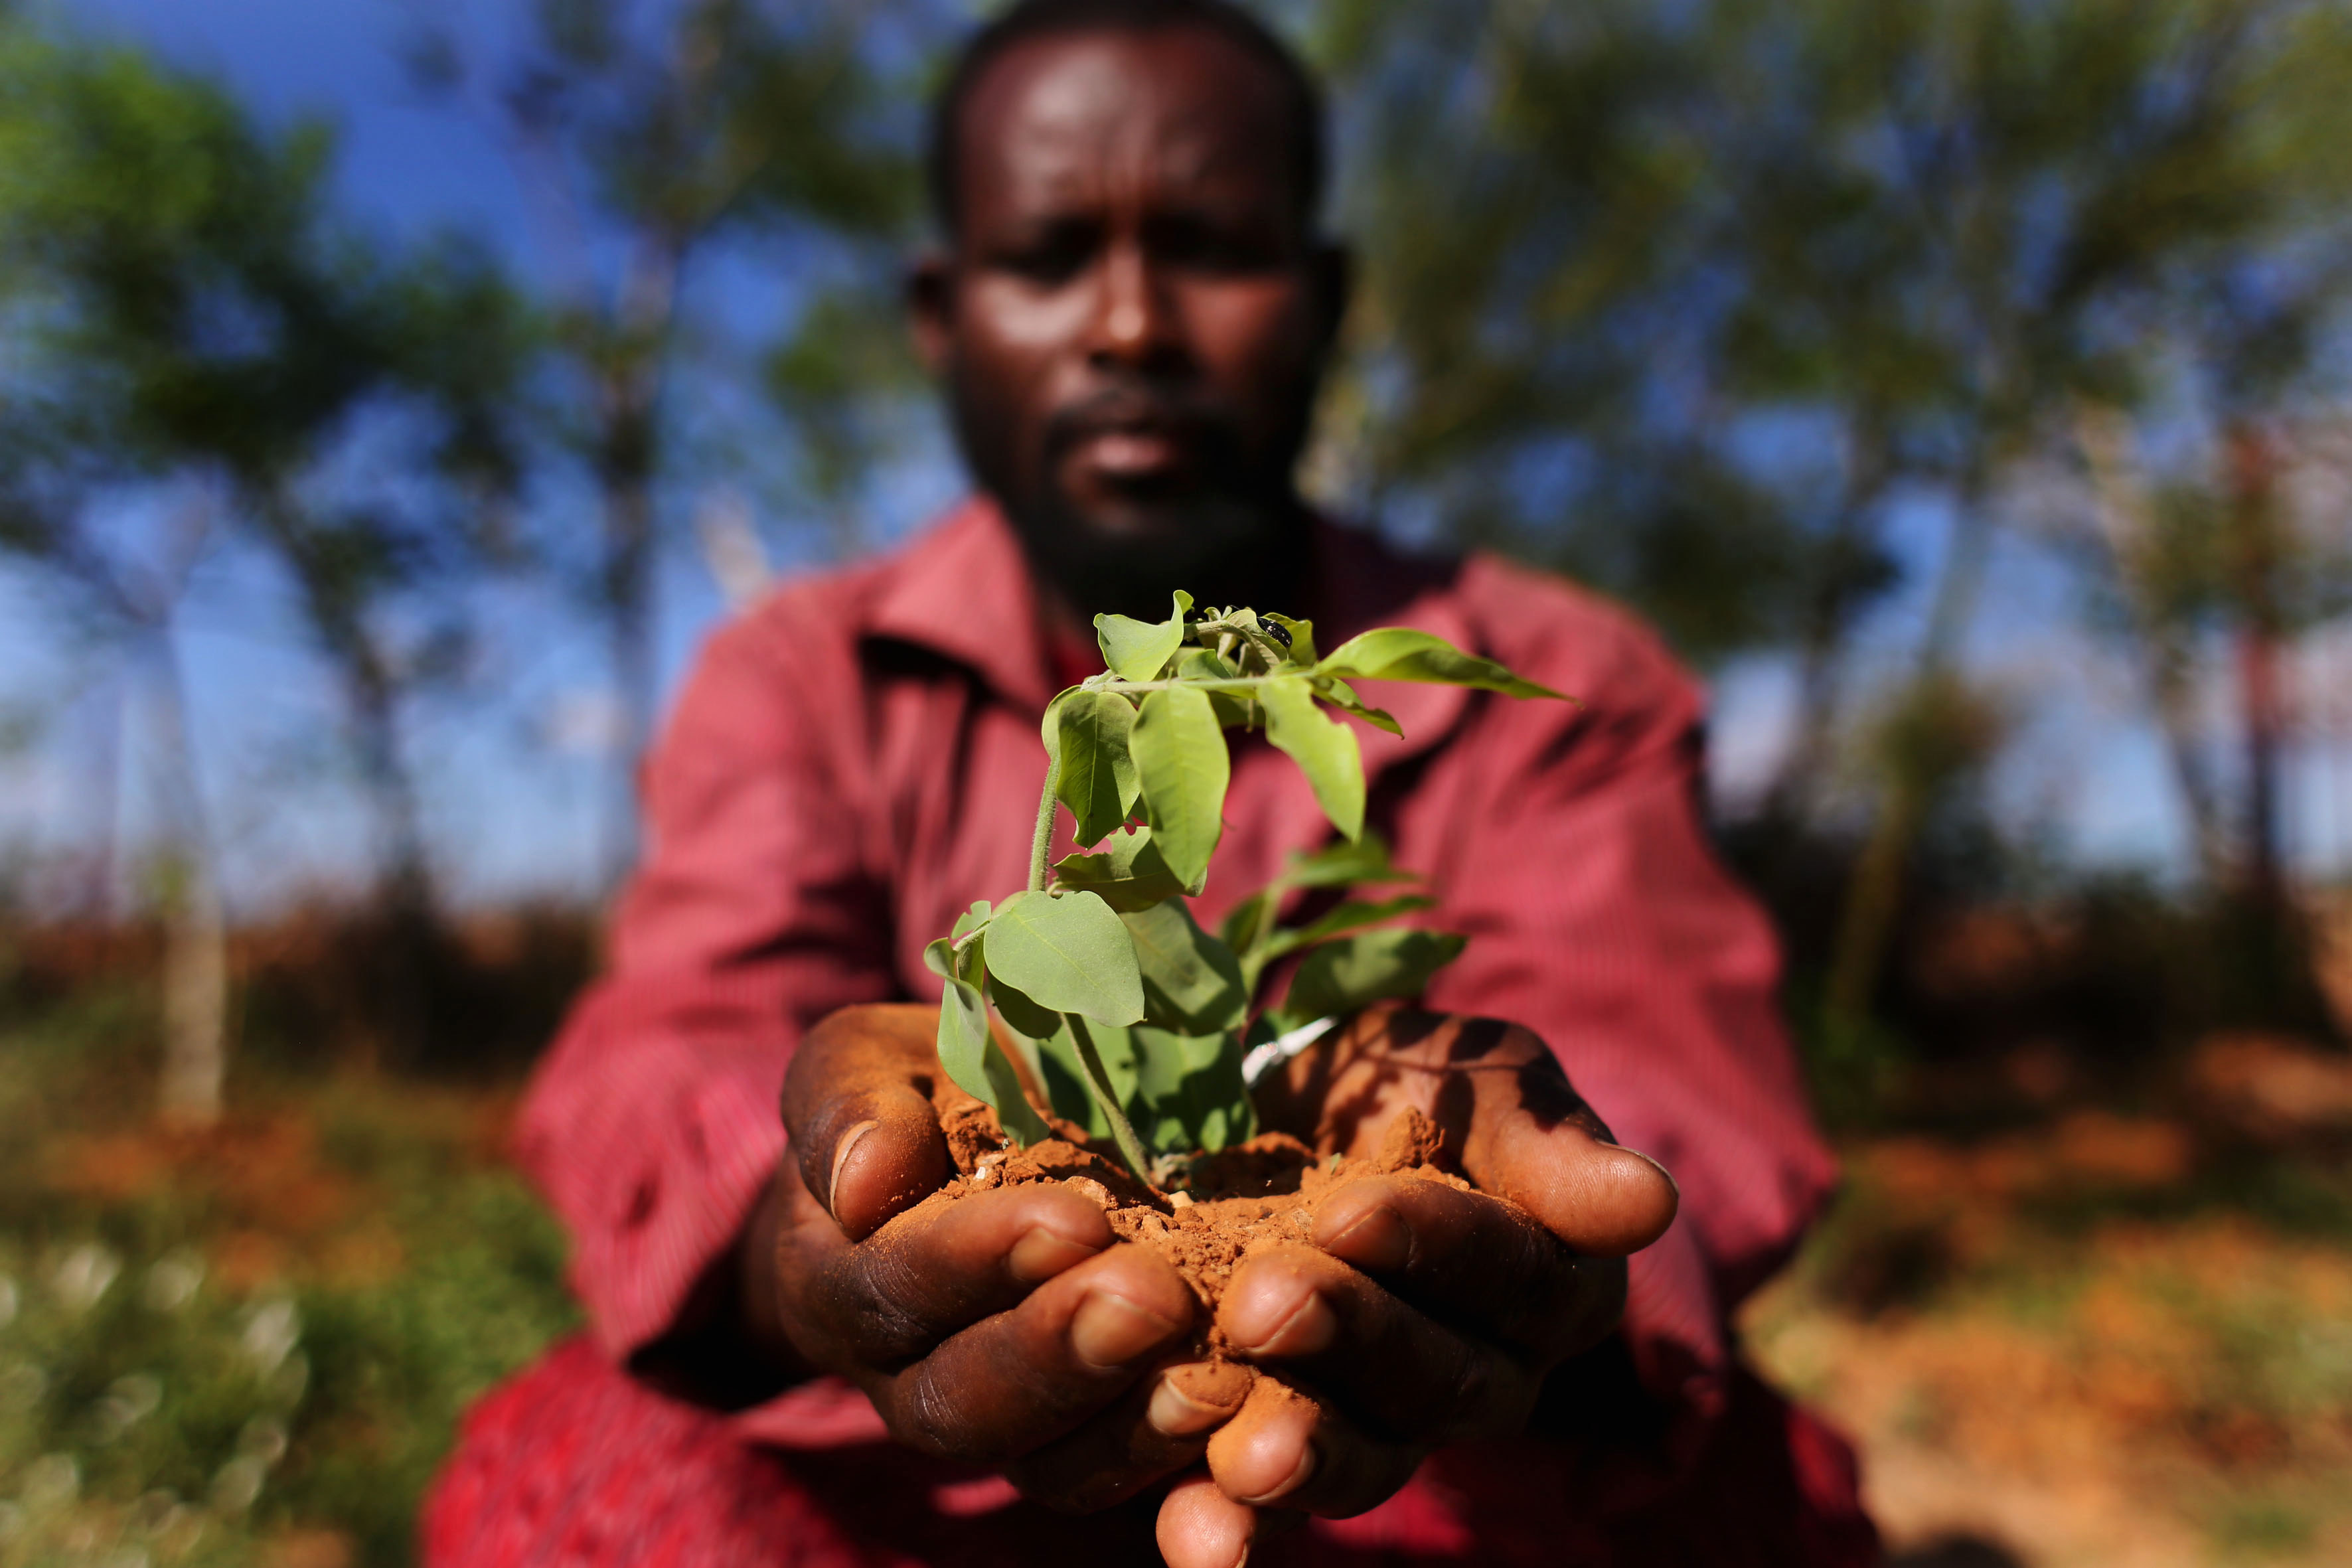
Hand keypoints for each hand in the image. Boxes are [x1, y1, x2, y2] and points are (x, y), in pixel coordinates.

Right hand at [762, 1004, 1247, 1511]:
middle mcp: (903, 1381)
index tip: (1074, 1219)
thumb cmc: (908, 1096)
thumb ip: (849, 1107)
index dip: (975, 1264)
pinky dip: (1182, 1459)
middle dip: (1063, 1354)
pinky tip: (1248, 1407)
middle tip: (1156, 1301)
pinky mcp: (1079, 1446)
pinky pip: (1121, 1481)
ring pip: (1048, 1466)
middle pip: (966, 1406)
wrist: (965, 1152)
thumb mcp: (864, 1066)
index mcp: (835, 1284)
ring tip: (1215, 1378)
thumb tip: (866, 1181)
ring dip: (1131, 1424)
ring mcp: (996, 1428)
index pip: (891, 1293)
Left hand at [1154, 1005, 1679, 1567]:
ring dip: (1302, 1455)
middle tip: (1265, 1303)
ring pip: (1367, 1457)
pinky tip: (1193, 1531)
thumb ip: (1548, 1141)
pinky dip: (1233, 1531)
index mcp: (1553, 1281)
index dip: (1432, 1247)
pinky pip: (1278, 1510)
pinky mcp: (1300, 1452)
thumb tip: (1648, 1204)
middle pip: (1436, 1378)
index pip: (1509, 1275)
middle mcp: (1487, 1374)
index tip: (1349, 1209)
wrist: (1309, 1111)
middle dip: (1348, 1339)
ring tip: (1241, 1460)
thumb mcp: (1482, 1076)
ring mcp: (1394, 1425)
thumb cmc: (1417, 1081)